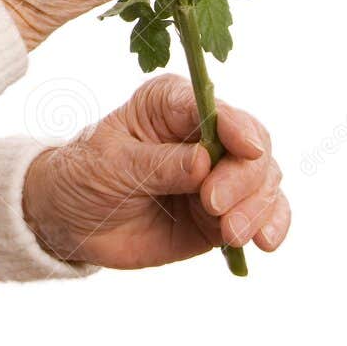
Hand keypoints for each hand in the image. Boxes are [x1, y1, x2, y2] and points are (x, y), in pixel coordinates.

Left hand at [21, 74, 289, 268]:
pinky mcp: (226, 210)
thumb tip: (205, 163)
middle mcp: (204, 132)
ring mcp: (220, 172)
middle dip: (244, 178)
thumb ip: (159, 164)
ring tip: (232, 235)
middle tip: (213, 208)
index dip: (236, 127)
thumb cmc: (86, 175)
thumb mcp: (112, 165)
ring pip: (264, 180)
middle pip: (252, 145)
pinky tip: (265, 243)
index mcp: (171, 102)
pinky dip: (273, 224)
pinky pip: (265, 213)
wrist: (73, 220)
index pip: (214, 107)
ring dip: (257, 207)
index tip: (248, 151)